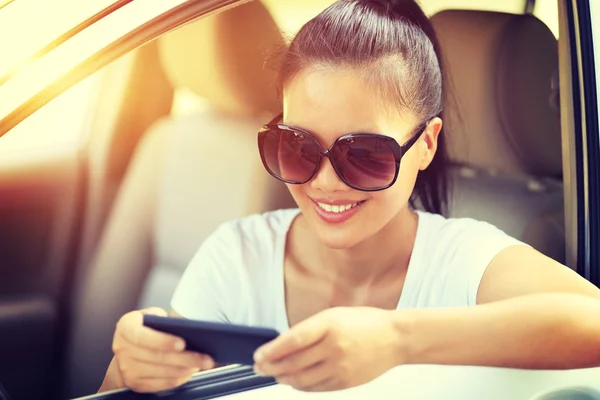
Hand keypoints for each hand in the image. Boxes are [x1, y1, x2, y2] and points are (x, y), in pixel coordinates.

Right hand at [105, 307, 214, 392]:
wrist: (126, 349)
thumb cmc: (145, 328)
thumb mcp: (151, 316)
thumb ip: (162, 319)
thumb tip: (187, 329)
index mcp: (125, 327)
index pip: (142, 336)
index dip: (163, 341)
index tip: (183, 343)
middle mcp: (122, 348)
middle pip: (157, 357)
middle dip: (185, 358)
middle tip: (205, 358)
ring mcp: (127, 368)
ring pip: (160, 372)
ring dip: (184, 370)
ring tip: (201, 364)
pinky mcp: (134, 383)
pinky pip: (159, 384)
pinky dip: (177, 379)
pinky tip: (189, 373)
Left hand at [252, 307, 403, 391]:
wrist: (395, 338)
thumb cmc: (364, 322)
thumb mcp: (334, 315)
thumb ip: (309, 329)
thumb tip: (283, 345)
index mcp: (329, 325)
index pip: (292, 340)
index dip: (272, 350)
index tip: (258, 355)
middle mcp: (334, 347)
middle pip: (293, 363)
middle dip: (271, 366)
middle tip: (260, 367)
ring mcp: (340, 367)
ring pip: (302, 379)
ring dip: (283, 378)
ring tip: (275, 374)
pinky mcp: (345, 382)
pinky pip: (316, 388)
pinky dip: (301, 386)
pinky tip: (294, 380)